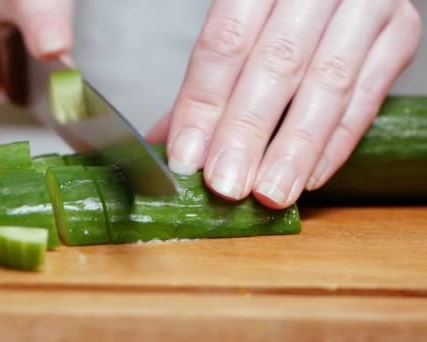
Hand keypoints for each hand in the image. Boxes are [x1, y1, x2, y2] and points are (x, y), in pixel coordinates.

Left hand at [148, 0, 421, 207]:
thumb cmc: (274, 9)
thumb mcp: (238, 25)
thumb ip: (207, 81)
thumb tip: (169, 145)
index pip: (226, 43)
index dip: (204, 104)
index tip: (188, 158)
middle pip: (277, 63)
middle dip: (246, 132)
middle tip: (226, 185)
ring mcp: (366, 4)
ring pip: (328, 84)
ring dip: (295, 148)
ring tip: (270, 193)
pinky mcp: (400, 32)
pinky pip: (368, 97)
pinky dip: (337, 143)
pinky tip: (310, 177)